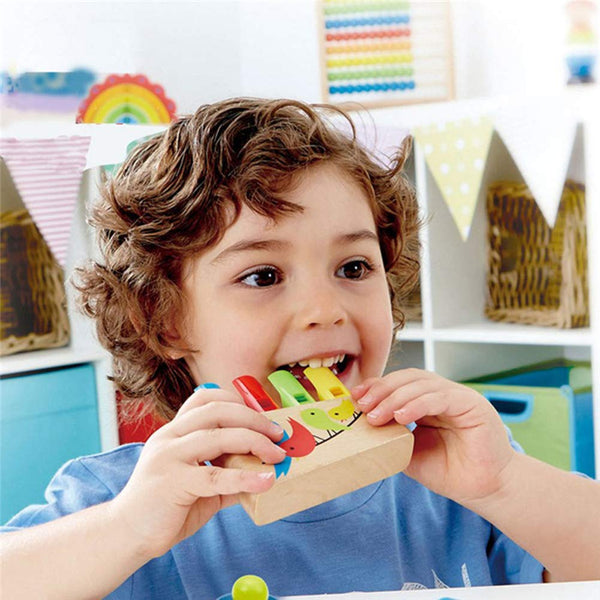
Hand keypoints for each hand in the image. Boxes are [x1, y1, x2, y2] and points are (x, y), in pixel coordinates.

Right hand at [111, 388, 284, 557]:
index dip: (236, 400)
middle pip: (217, 411)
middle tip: (278, 434)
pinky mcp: (172, 482)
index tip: (261, 414)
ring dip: (255, 442)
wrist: (127, 535)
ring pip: (219, 436)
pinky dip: (245, 478)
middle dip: (253, 419)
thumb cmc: (165, 507)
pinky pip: (215, 476)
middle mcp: (169, 437)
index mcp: (174, 431)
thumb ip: (227, 474)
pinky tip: (265, 481)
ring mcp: (168, 457)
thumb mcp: (200, 484)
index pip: (205, 398)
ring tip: (276, 455)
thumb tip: (264, 472)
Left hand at [352, 368, 515, 506]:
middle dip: (381, 389)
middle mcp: (441, 394)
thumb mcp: (408, 451)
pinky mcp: (472, 404)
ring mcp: (457, 396)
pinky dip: (417, 403)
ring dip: (394, 397)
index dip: (376, 387)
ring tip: (377, 415)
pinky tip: (401, 415)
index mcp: (426, 401)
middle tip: (363, 406)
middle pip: (407, 378)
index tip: (355, 397)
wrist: (482, 490)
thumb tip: (361, 425)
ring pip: (421, 384)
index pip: (398, 383)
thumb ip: (389, 435)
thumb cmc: (448, 471)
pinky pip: (440, 397)